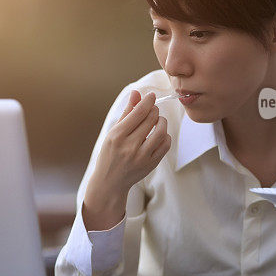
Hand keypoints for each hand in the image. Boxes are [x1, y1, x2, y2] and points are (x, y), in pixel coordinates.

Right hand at [83, 90, 170, 229]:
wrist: (109, 182)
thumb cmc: (110, 154)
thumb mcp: (113, 132)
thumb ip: (127, 113)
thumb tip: (136, 93)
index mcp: (117, 136)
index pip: (138, 112)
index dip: (147, 101)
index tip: (151, 95)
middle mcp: (129, 146)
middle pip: (151, 119)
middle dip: (154, 110)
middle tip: (152, 110)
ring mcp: (141, 157)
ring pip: (161, 131)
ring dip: (162, 122)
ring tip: (157, 121)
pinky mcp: (150, 164)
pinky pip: (165, 145)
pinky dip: (165, 136)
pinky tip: (159, 135)